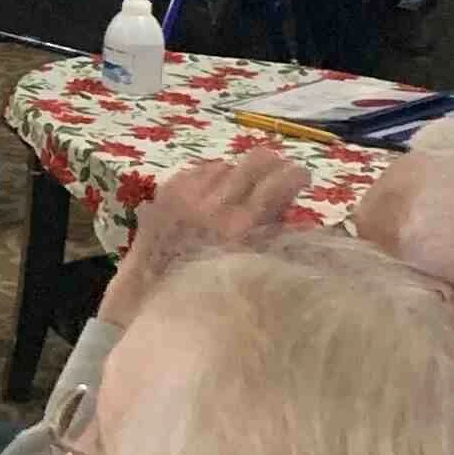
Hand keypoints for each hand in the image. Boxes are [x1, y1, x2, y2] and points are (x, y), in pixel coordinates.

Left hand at [100, 138, 309, 322]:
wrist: (152, 293)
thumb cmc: (208, 287)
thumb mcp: (252, 264)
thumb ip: (273, 231)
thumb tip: (289, 202)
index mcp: (242, 227)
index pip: (280, 182)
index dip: (297, 175)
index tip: (301, 177)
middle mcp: (216, 204)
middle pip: (255, 161)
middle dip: (273, 163)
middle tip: (279, 170)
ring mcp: (188, 193)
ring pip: (226, 164)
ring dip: (238, 173)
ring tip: (241, 188)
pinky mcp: (168, 189)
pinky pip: (198, 170)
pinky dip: (211, 177)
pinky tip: (213, 192)